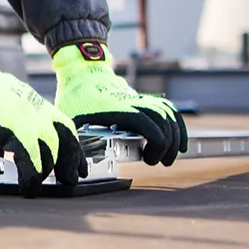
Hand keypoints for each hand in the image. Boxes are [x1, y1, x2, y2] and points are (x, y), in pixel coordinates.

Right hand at [0, 40, 83, 195]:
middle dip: (68, 163)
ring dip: (44, 173)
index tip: (79, 168)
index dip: (73, 150)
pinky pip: (29, 158)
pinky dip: (29, 176)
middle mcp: (36, 109)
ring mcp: (26, 118)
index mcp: (33, 104)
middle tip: (68, 181)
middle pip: (64, 140)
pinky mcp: (13, 128)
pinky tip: (25, 186)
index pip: (64, 127)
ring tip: (36, 187)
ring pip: (48, 152)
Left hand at [53, 40, 187, 165]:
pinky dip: (176, 123)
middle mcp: (132, 103)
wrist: (82, 73)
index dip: (157, 143)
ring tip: (170, 156)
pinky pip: (166, 108)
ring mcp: (138, 99)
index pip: (147, 125)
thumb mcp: (69, 122)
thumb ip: (73, 147)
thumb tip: (77, 175)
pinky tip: (178, 140)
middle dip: (168, 144)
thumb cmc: (74, 100)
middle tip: (161, 162)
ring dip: (175, 134)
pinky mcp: (141, 99)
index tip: (149, 159)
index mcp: (117, 111)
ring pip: (167, 112)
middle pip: (162, 119)